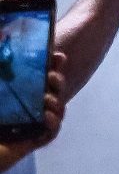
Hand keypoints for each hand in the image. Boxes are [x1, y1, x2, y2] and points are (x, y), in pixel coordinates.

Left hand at [0, 53, 66, 173]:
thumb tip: (1, 33)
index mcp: (13, 89)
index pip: (35, 73)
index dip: (50, 63)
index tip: (57, 56)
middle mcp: (23, 103)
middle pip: (50, 88)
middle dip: (57, 80)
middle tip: (52, 76)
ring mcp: (29, 122)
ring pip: (55, 109)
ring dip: (57, 101)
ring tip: (47, 99)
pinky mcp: (32, 140)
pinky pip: (51, 132)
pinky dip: (53, 123)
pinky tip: (47, 116)